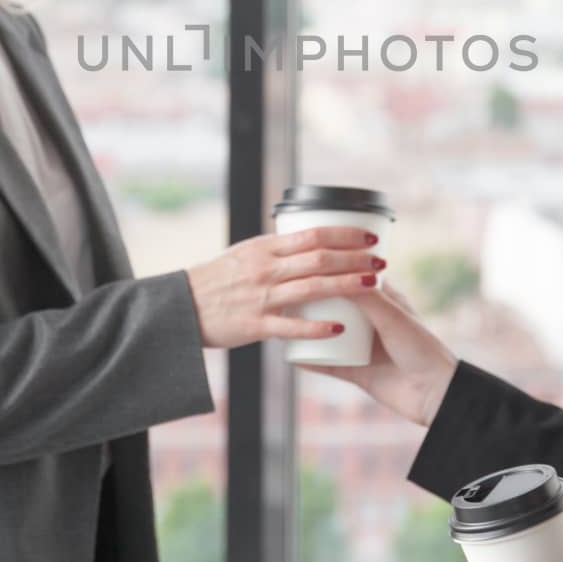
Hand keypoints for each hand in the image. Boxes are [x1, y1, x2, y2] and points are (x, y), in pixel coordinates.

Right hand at [185, 226, 385, 349]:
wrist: (180, 309)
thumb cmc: (214, 281)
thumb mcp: (243, 255)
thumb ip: (275, 251)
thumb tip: (307, 242)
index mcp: (264, 247)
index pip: (313, 233)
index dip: (345, 233)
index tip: (370, 235)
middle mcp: (264, 268)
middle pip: (319, 258)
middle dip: (355, 258)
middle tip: (382, 260)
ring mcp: (260, 296)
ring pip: (311, 287)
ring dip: (346, 285)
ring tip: (374, 285)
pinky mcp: (254, 325)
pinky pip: (290, 327)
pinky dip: (316, 328)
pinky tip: (340, 328)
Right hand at [298, 281, 457, 426]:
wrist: (434, 395)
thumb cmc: (421, 348)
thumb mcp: (391, 316)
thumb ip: (366, 295)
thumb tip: (333, 272)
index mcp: (383, 300)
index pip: (352, 275)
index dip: (334, 266)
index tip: (309, 257)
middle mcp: (370, 320)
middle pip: (335, 303)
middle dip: (314, 296)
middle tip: (287, 286)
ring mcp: (361, 346)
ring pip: (326, 332)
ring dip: (307, 325)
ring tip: (282, 316)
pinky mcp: (355, 372)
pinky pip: (325, 364)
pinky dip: (308, 359)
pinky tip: (288, 353)